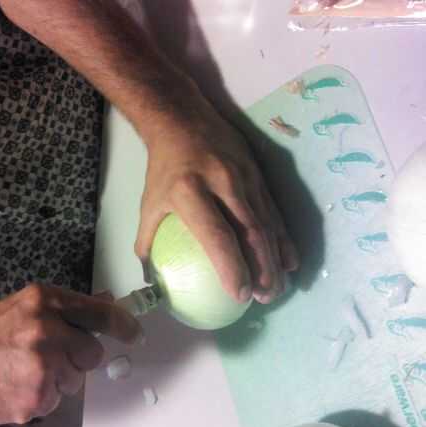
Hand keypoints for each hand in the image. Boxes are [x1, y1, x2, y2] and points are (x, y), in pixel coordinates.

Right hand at [0, 284, 141, 425]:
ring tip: (23, 371)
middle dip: (77, 357)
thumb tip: (109, 302)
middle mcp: (47, 329)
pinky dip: (42, 397)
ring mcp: (43, 365)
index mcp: (43, 300)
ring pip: (76, 378)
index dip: (124, 326)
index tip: (135, 334)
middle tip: (48, 356)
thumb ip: (65, 308)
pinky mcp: (38, 397)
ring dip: (58, 379)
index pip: (100, 313)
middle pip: (93, 352)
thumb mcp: (21, 309)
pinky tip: (16, 387)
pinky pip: (57, 399)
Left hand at [135, 85, 298, 304]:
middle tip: (265, 298)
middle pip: (251, 232)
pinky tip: (289, 260)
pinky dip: (283, 238)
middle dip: (262, 270)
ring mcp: (245, 176)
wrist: (182, 119)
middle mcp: (223, 183)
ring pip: (268, 223)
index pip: (216, 235)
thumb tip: (150, 280)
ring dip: (276, 259)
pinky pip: (275, 210)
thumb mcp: (149, 202)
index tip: (239, 295)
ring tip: (277, 288)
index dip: (231, 267)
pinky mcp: (259, 172)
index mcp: (190, 191)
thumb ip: (146, 241)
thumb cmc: (164, 167)